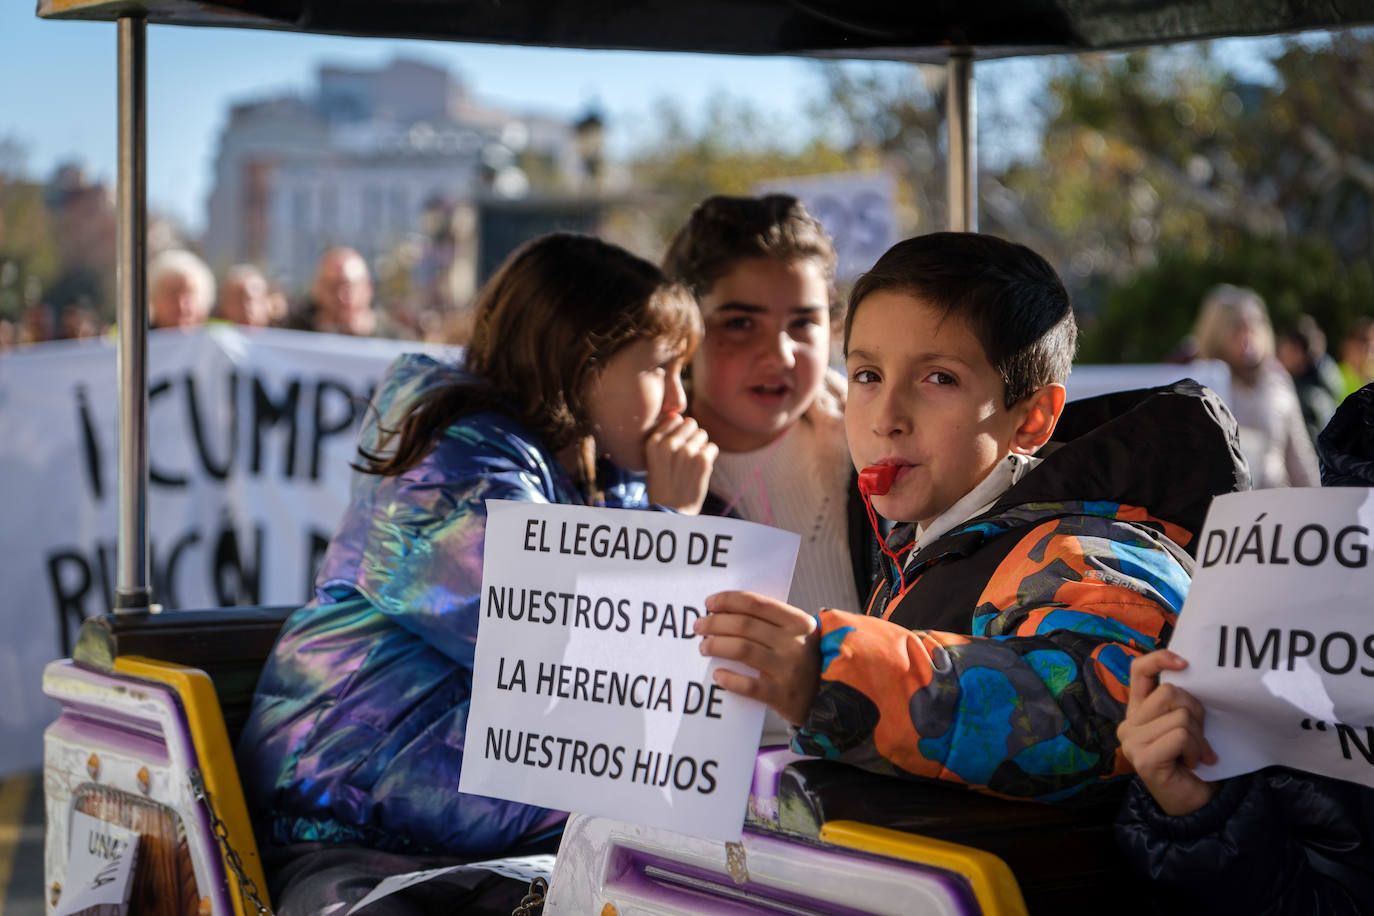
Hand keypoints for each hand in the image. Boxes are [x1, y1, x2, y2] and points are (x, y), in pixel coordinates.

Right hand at [645, 414, 716, 513]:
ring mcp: (686, 452)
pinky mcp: (702, 461)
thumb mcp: (654, 458)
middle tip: (686, 456)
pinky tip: (699, 470)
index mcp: (653, 442)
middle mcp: (669, 444)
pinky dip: (709, 458)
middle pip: (691, 423)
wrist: (672, 511)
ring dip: (700, 447)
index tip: (677, 446)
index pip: (675, 418)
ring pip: (703, 434)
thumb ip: (665, 437)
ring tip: (691, 464)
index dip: (679, 431)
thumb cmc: (663, 484)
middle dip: (691, 437)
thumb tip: (679, 416)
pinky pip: (712, 447)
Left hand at [695, 590, 819, 725]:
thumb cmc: (803, 661)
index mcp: (799, 622)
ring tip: (704, 647)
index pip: (757, 604)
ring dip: (717, 645)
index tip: (709, 603)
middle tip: (699, 626)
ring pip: (743, 650)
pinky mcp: (783, 696)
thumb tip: (726, 612)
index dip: (728, 600)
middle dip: (715, 623)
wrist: (830, 697)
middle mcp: (795, 643)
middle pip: (744, 625)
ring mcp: (790, 670)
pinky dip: (730, 679)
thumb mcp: (797, 635)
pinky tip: (718, 674)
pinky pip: (749, 685)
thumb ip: (771, 623)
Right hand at [1117, 649, 1219, 816]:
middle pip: (1170, 693)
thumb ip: (1179, 705)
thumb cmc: (1192, 762)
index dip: (1160, 659)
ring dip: (1199, 737)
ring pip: (1180, 716)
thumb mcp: (1185, 726)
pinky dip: (1196, 750)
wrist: (1194, 805)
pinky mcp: (1142, 758)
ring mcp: (1132, 742)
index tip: (1185, 663)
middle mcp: (1128, 724)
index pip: (1138, 671)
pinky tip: (1191, 764)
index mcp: (1138, 712)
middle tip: (1199, 738)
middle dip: (1196, 712)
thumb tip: (1191, 677)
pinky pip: (1180, 736)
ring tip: (1196, 754)